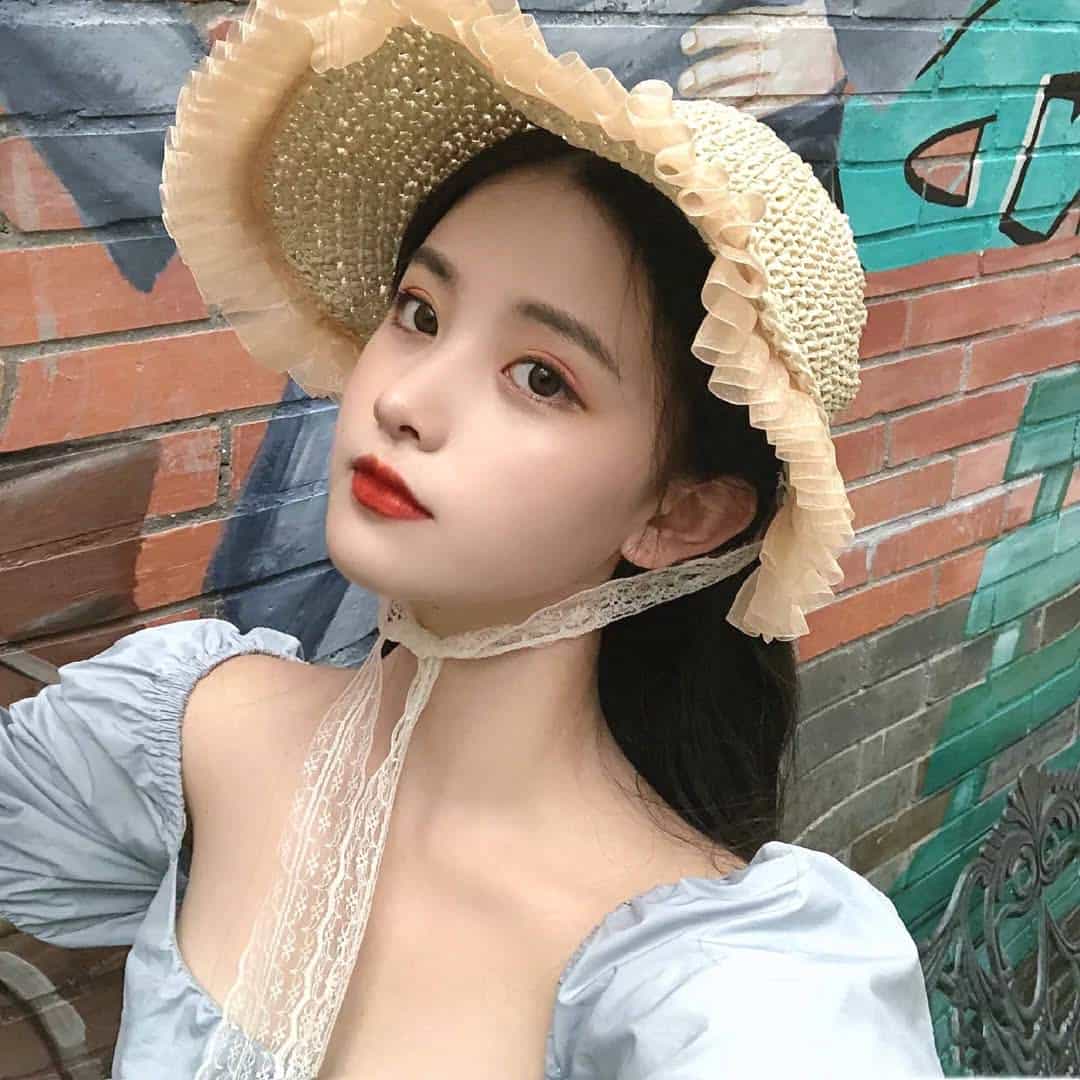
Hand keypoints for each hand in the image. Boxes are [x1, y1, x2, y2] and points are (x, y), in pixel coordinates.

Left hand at [677, 1, 844, 115]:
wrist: (836, 70)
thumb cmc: (811, 37)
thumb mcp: (802, 12)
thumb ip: (773, 6)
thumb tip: (743, 5)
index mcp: (778, 27)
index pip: (739, 28)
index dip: (711, 35)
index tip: (689, 42)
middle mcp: (777, 54)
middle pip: (737, 62)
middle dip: (708, 71)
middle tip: (685, 80)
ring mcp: (780, 81)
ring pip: (742, 88)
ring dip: (715, 94)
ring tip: (693, 96)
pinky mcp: (782, 102)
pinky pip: (754, 109)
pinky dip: (734, 111)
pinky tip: (715, 111)